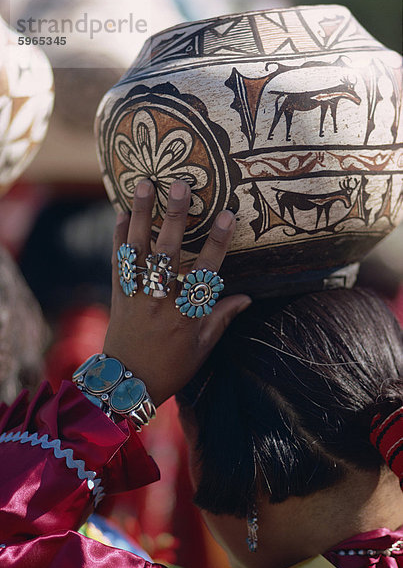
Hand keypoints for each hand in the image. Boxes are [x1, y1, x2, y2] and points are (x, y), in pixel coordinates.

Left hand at [103, 180, 250, 406]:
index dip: (217, 243)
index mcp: (185, 314)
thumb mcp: (202, 347)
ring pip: (137, 250)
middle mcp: (159, 299)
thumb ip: (222, 318)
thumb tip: (247, 297)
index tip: (227, 215)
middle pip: (167, 253)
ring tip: (144, 184)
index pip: (206, 272)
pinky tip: (121, 213)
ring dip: (140, 215)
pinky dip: (118, 237)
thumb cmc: (171, 367)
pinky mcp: (118, 294)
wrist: (127, 383)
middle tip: (179, 185)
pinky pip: (117, 262)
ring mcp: (135, 295)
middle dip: (174, 217)